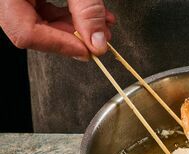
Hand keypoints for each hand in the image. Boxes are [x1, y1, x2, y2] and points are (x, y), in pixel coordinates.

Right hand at [0, 0, 114, 58]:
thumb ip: (87, 9)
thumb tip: (97, 41)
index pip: (26, 33)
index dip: (60, 45)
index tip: (87, 50)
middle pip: (33, 30)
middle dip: (73, 37)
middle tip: (99, 39)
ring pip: (40, 21)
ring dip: (76, 27)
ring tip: (101, 26)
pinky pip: (42, 8)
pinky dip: (69, 14)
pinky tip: (92, 16)